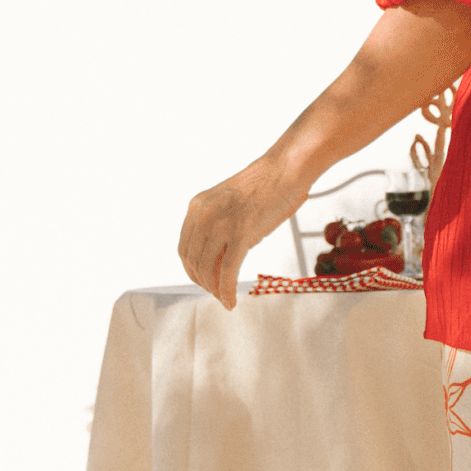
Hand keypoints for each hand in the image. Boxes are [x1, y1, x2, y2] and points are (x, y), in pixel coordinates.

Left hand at [179, 159, 303, 310]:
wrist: (286, 169)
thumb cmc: (266, 186)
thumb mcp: (230, 206)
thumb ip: (219, 228)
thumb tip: (219, 259)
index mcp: (198, 207)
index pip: (185, 248)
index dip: (192, 270)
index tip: (203, 281)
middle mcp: (204, 215)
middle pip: (193, 261)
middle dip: (202, 282)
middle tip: (216, 293)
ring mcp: (222, 224)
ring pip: (208, 268)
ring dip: (214, 289)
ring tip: (224, 298)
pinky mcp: (242, 232)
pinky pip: (228, 270)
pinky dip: (226, 290)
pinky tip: (231, 301)